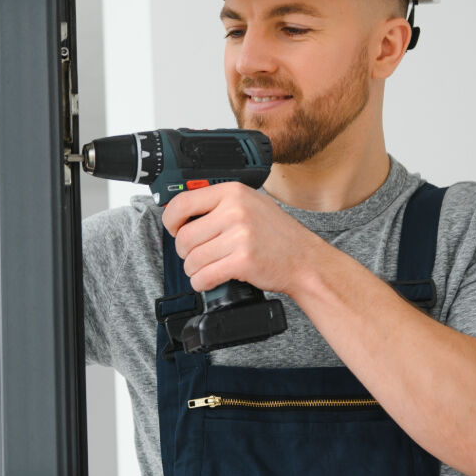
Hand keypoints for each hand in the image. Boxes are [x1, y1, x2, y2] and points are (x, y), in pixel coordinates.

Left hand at [160, 181, 327, 295]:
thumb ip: (219, 203)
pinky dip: (201, 282)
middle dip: (185, 252)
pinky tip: (209, 280)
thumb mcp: (250, 203)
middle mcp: (235, 211)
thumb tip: (181, 211)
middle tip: (196, 255)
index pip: (183, 202)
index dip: (170, 220)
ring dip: (193, 269)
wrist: (304, 260)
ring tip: (206, 268)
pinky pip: (204, 276)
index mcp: (233, 192)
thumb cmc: (277, 234)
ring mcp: (240, 236)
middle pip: (184, 236)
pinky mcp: (242, 261)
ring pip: (192, 259)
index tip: (173, 229)